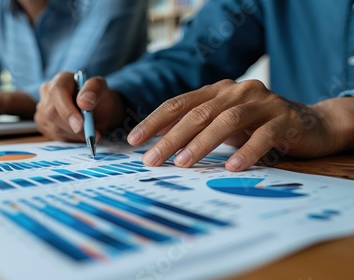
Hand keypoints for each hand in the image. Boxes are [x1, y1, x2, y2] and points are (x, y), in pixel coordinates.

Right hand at [35, 72, 125, 141]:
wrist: (99, 111)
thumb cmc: (98, 97)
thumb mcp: (102, 88)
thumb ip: (94, 89)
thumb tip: (84, 102)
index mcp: (61, 80)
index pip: (57, 93)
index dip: (67, 110)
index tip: (80, 124)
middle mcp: (47, 93)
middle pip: (52, 113)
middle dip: (72, 127)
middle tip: (90, 135)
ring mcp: (43, 109)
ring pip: (54, 127)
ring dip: (75, 135)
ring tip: (90, 133)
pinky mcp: (43, 124)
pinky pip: (54, 136)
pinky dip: (71, 138)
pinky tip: (80, 134)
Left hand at [127, 79, 350, 171]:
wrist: (309, 122)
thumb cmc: (257, 126)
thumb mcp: (223, 124)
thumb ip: (197, 127)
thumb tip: (159, 143)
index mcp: (217, 90)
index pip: (179, 104)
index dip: (155, 121)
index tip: (134, 140)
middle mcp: (237, 91)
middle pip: (197, 113)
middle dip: (170, 137)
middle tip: (151, 159)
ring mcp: (262, 102)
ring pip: (226, 120)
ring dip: (201, 143)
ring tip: (182, 164)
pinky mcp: (284, 119)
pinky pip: (263, 135)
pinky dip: (246, 151)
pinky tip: (231, 167)